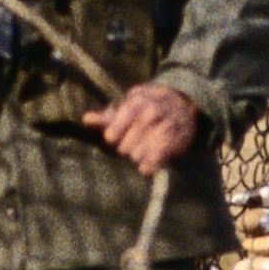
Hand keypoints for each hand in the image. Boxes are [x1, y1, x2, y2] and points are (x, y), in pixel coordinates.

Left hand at [84, 80, 202, 173]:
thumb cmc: (147, 107)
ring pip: (145, 150)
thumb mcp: (128, 106)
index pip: (120, 124)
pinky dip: (150, 165)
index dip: (115, 132)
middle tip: (127, 148)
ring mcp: (168, 124)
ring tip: (136, 155)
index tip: (112, 138)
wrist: (182, 103)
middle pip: (131, 140)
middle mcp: (154, 110)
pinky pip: (160, 157)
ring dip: (138, 156)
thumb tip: (86, 119)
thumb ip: (108, 116)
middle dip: (127, 146)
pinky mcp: (179, 139)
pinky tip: (144, 168)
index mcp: (138, 100)